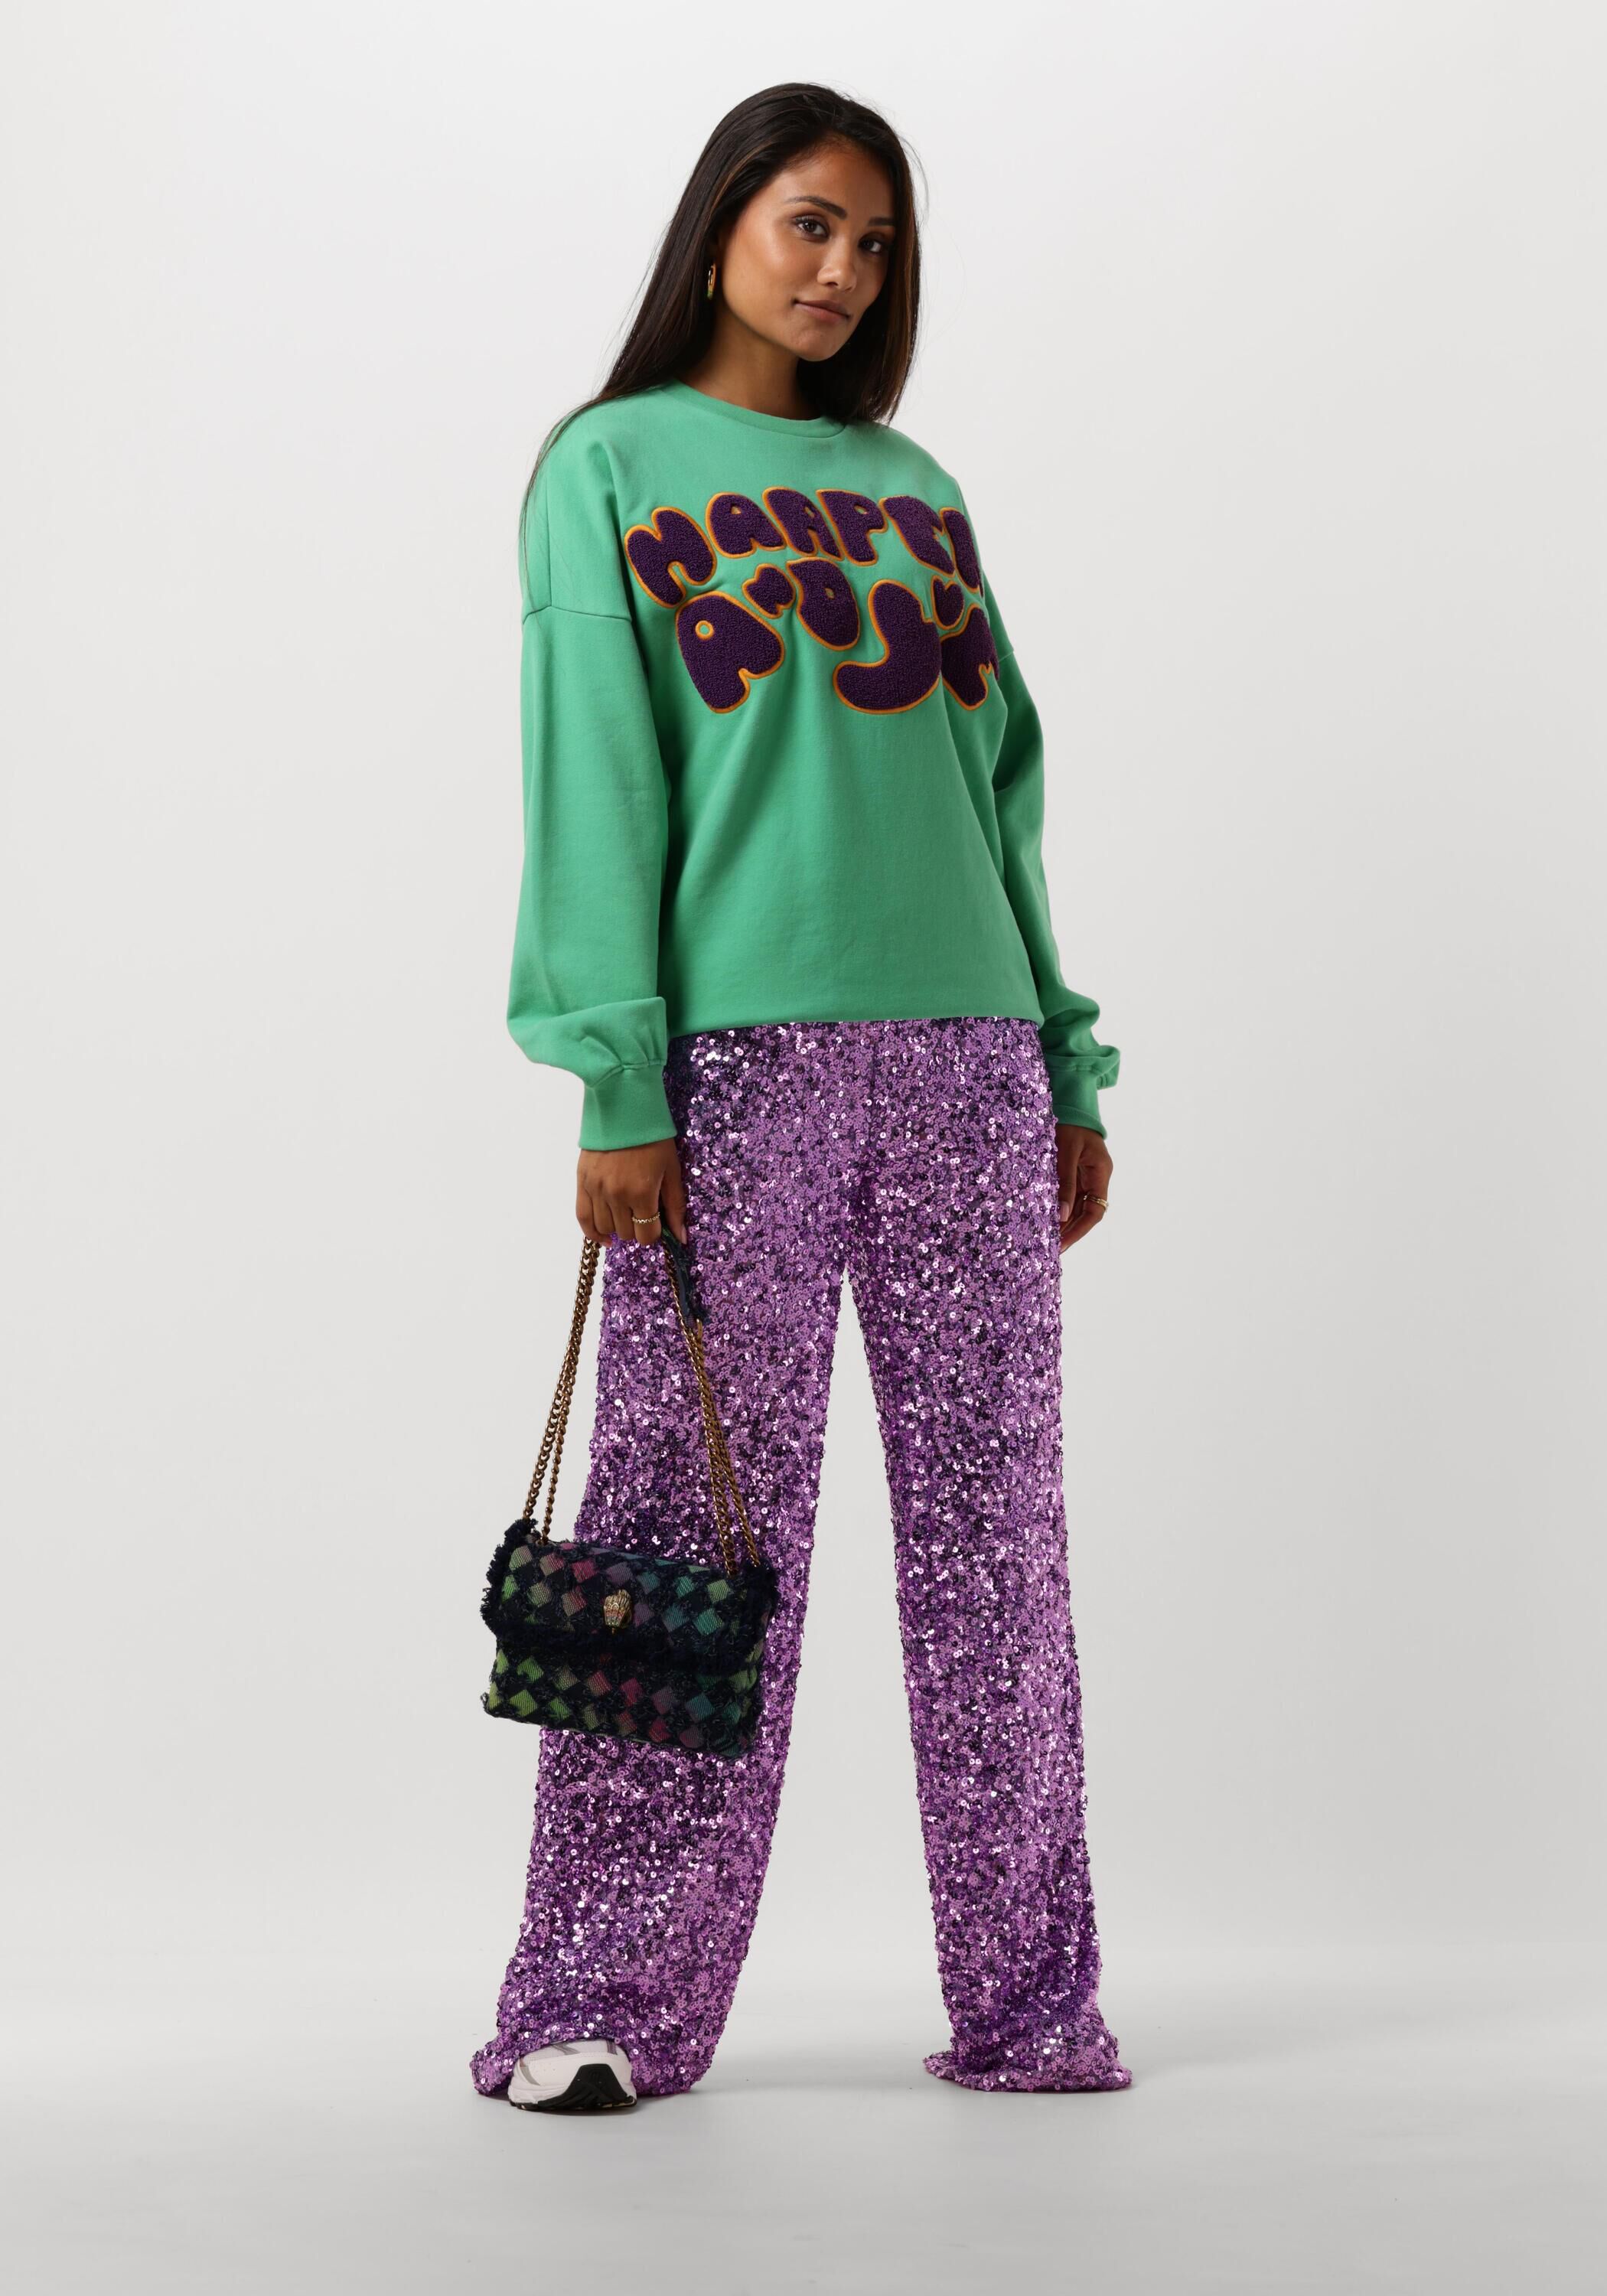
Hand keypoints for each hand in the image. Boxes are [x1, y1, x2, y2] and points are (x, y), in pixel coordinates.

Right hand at [577, 1137, 688, 1246]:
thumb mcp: (671, 1169)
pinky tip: (604, 1237)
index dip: (653, 1233)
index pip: (646, 1234)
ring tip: (625, 1216)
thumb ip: (675, 1206)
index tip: (656, 1223)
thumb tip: (681, 1237)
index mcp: (642, 1193)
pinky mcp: (582, 1182)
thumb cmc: (653, 1138)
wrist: (624, 1109)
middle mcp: (616, 1196)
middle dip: (637, 1228)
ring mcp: (596, 1190)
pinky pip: (582, 1217)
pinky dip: (592, 1232)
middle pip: (626, 1233)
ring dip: (617, 1227)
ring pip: (605, 1228)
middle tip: (642, 1212)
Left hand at [1056, 1124, 1110, 1253]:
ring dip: (1065, 1221)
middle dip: (1071, 1230)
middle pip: (1087, 1212)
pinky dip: (1060, 1207)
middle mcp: (1097, 1176)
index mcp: (1100, 1172)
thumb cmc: (1069, 1122)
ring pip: (1079, 1205)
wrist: (1070, 1100)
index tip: (1062, 1244)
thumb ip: (1065, 1182)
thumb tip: (1062, 1215)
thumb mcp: (1065, 1151)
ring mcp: (1087, 1174)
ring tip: (1047, 1239)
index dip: (1079, 1230)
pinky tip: (1047, 1218)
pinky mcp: (1075, 1170)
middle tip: (1051, 1248)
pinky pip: (1070, 1194)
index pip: (1095, 1211)